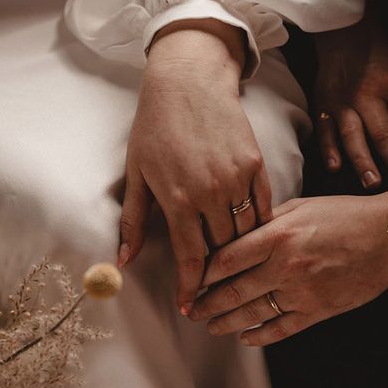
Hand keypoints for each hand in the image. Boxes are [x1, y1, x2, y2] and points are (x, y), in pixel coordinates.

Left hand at [119, 19, 271, 314]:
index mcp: (178, 199)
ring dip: (239, 252)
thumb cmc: (156, 125)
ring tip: (233, 266)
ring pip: (246, 233)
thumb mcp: (138, 172)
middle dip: (216, 273)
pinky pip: (263, 208)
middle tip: (211, 287)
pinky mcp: (256, 164)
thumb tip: (124, 260)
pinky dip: (258, 226)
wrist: (189, 81)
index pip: (190, 258)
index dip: (191, 286)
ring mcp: (237, 179)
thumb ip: (134, 220)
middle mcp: (211, 193)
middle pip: (222, 250)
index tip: (190, 305)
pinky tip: (251, 236)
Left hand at [188, 194, 387, 345]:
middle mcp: (285, 265)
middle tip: (191, 309)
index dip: (202, 272)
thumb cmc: (346, 215)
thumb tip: (238, 231)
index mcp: (278, 234)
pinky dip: (260, 336)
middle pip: (233, 290)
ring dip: (226, 322)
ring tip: (210, 325)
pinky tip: (246, 338)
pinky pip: (281, 329)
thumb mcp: (302, 205)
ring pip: (252, 313)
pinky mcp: (318, 310)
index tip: (190, 279)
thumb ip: (268, 219)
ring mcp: (302, 291)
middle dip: (206, 303)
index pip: (226, 258)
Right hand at [314, 11, 387, 187]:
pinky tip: (335, 167)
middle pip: (386, 137)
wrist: (346, 31)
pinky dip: (328, 149)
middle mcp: (369, 96)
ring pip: (352, 137)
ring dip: (363, 162)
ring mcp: (343, 103)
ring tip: (373, 184)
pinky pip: (324, 131)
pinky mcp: (323, 105)